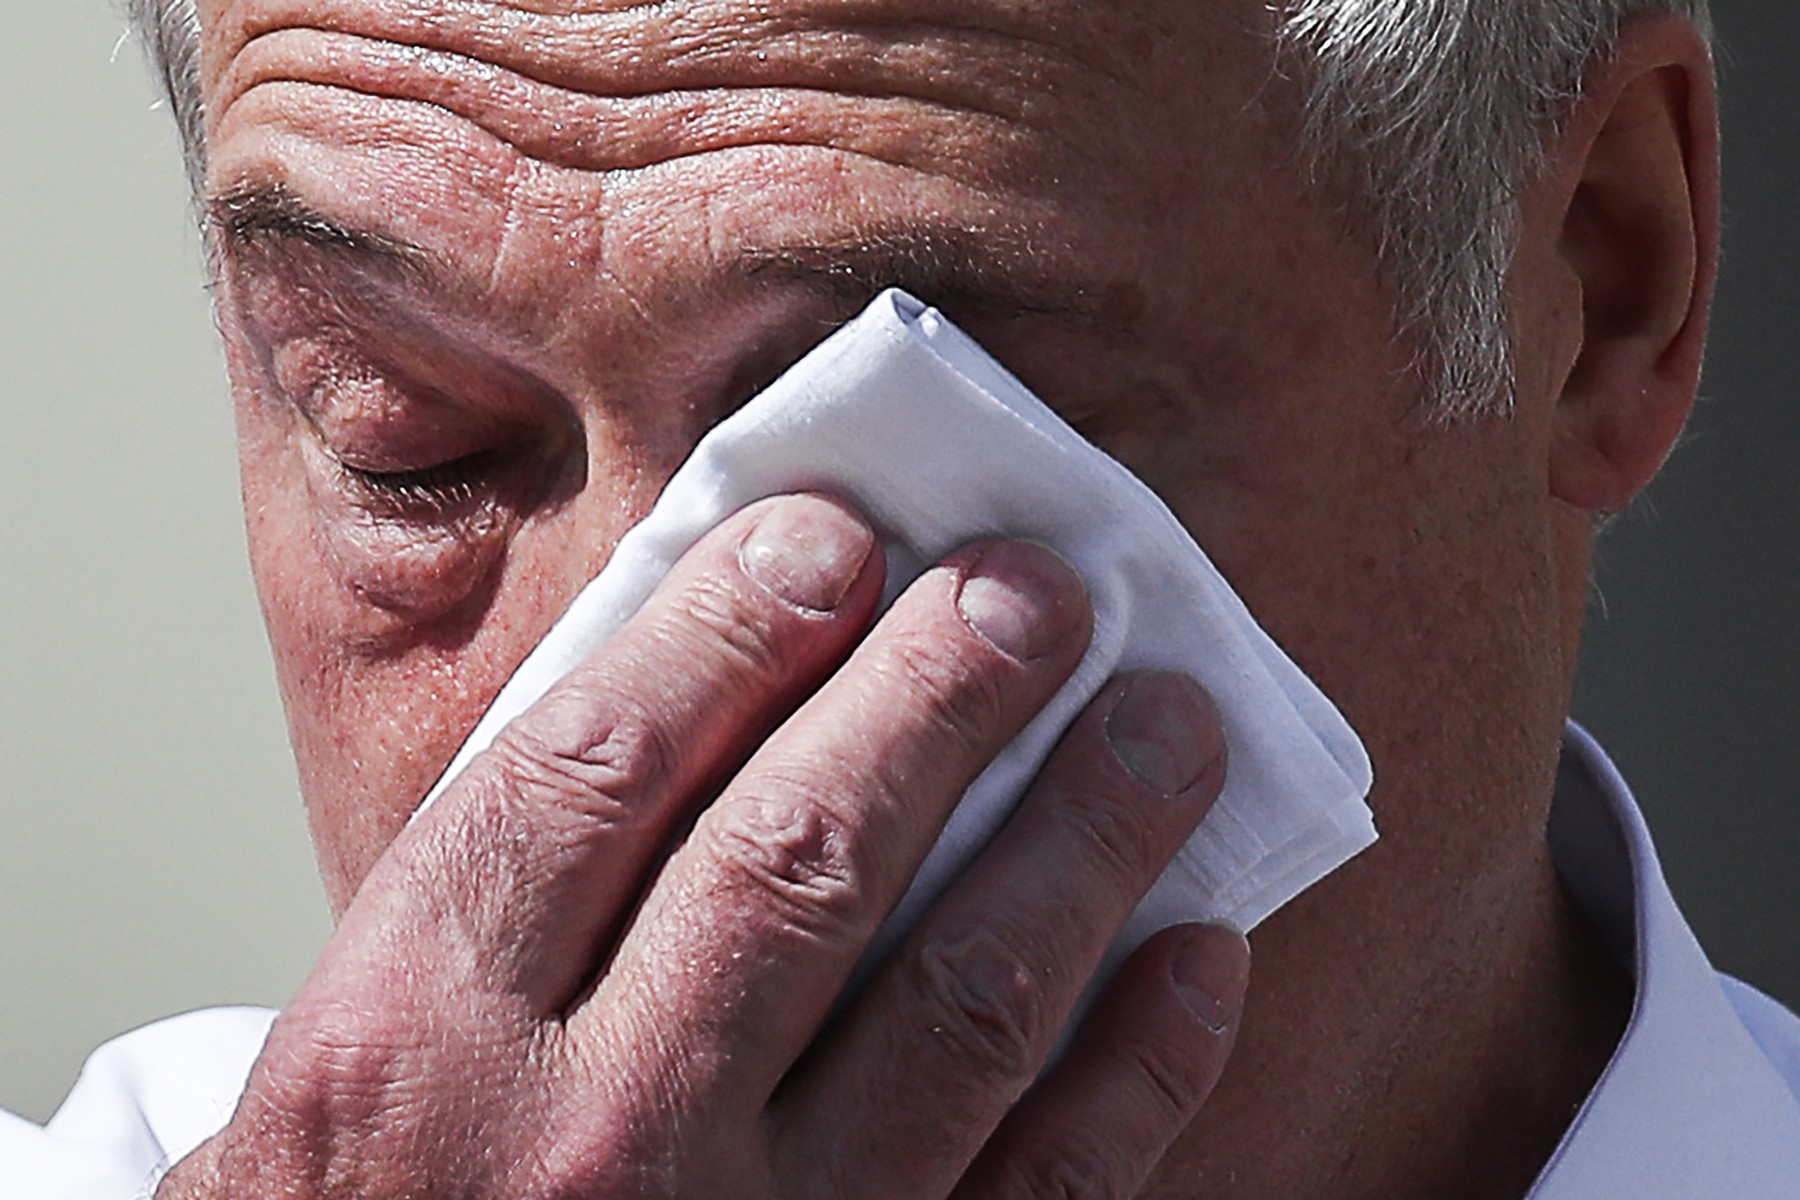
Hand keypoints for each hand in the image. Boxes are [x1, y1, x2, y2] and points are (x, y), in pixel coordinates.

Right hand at [157, 493, 1247, 1198]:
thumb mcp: (340, 1082)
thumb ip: (480, 906)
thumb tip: (691, 686)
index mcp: (407, 1052)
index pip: (594, 770)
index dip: (726, 626)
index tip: (831, 535)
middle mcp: (583, 1147)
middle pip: (800, 854)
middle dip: (940, 694)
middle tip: (1034, 588)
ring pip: (960, 1004)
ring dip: (1086, 839)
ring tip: (1163, 721)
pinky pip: (1049, 1190)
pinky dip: (1144, 1064)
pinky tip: (1197, 945)